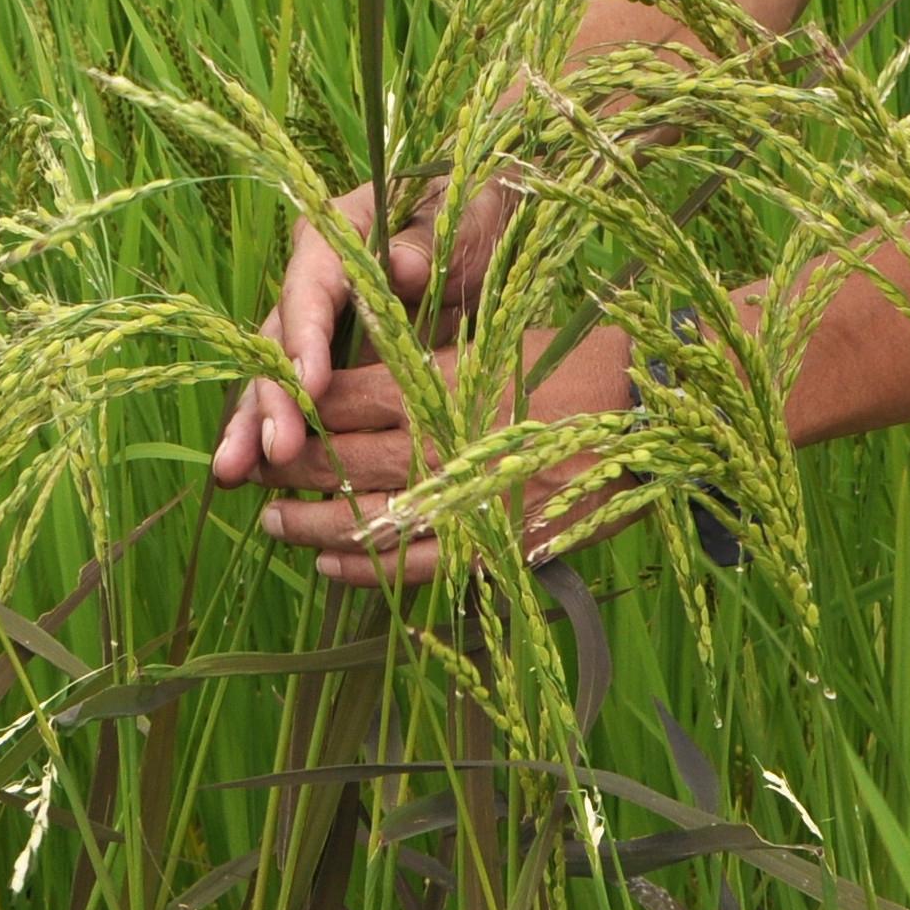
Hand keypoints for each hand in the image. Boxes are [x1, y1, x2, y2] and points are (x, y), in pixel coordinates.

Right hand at [209, 180, 509, 483]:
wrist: (482, 227)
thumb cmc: (470, 212)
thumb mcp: (463, 218)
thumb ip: (431, 242)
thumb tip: (400, 267)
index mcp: (336, 235)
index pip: (309, 286)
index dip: (304, 336)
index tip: (308, 384)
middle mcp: (314, 281)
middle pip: (279, 340)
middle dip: (272, 398)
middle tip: (273, 452)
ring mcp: (319, 325)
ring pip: (276, 377)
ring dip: (255, 426)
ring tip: (234, 474)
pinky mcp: (334, 362)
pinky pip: (302, 401)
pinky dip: (282, 436)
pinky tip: (257, 476)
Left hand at [231, 320, 636, 589]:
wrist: (657, 411)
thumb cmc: (573, 364)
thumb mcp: (494, 342)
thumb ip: (426, 362)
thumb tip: (353, 374)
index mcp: (445, 385)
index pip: (345, 398)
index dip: (296, 410)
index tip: (264, 414)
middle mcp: (448, 443)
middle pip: (345, 458)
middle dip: (291, 467)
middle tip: (252, 472)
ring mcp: (472, 501)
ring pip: (369, 519)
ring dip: (312, 522)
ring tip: (274, 521)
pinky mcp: (498, 545)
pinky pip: (416, 566)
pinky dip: (364, 567)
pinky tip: (328, 563)